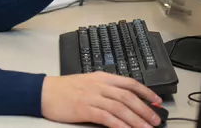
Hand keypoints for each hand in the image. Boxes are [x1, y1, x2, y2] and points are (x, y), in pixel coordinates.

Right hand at [41, 73, 162, 127]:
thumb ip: (105, 88)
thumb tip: (124, 99)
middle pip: (128, 96)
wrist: (44, 92)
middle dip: (145, 109)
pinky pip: (107, 117)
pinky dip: (120, 125)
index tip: (157, 101)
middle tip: (156, 120)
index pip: (129, 82)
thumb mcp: (87, 82)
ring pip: (121, 108)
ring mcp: (92, 96)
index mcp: (101, 77)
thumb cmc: (64, 89)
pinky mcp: (85, 108)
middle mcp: (99, 85)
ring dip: (136, 120)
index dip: (146, 92)